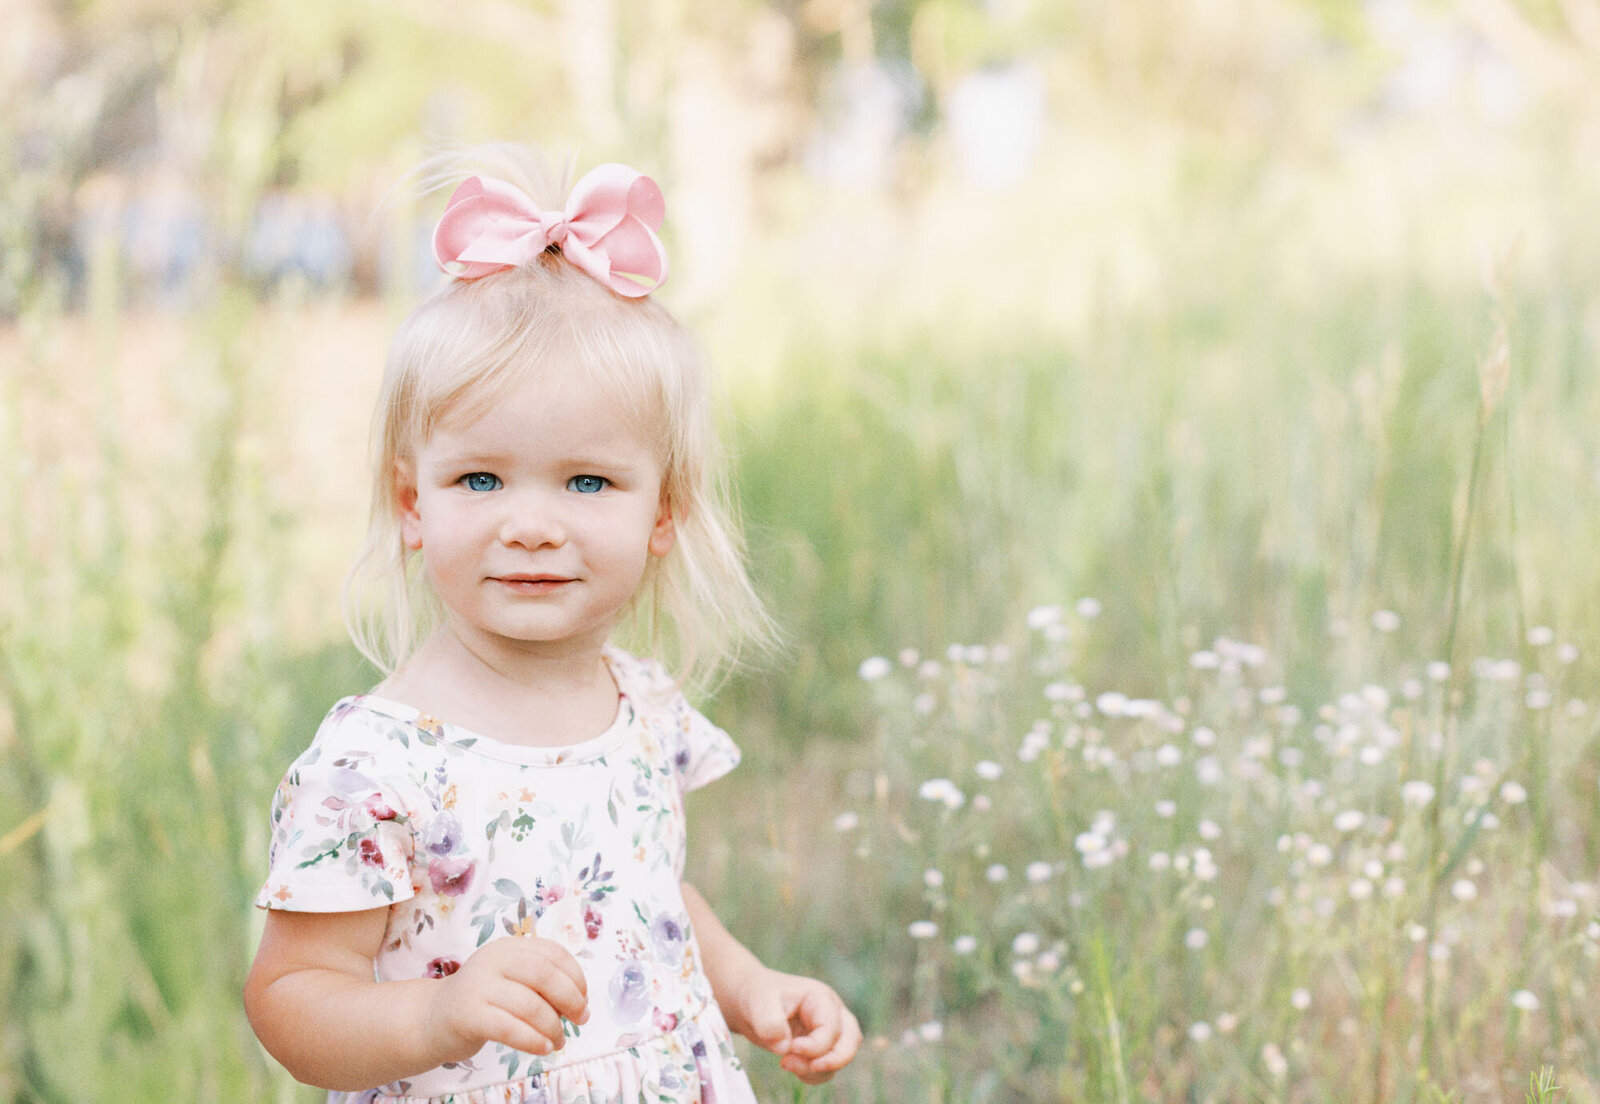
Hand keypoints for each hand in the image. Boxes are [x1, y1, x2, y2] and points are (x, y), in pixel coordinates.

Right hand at [425, 936, 589, 1061]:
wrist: (432, 1018)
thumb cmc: (483, 1000)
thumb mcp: (511, 980)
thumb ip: (541, 983)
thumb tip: (581, 1003)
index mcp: (509, 947)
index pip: (553, 953)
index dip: (576, 976)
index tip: (584, 997)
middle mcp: (493, 960)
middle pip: (545, 974)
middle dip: (571, 999)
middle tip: (580, 1018)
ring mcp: (478, 986)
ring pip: (530, 1004)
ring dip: (553, 1026)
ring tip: (559, 1041)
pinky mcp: (468, 1015)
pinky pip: (510, 1028)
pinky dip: (533, 1040)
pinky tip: (543, 1048)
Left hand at [722, 967, 861, 1083]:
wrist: (748, 1001)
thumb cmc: (757, 994)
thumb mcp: (759, 1002)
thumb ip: (770, 1022)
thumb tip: (784, 1048)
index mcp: (820, 998)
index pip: (831, 1028)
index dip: (815, 1046)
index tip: (791, 1049)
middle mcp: (830, 1013)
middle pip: (851, 1040)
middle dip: (835, 1060)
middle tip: (811, 1068)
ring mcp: (826, 1030)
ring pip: (840, 1056)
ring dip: (818, 1070)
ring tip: (786, 1063)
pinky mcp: (817, 1046)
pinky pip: (825, 1066)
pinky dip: (811, 1073)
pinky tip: (788, 1064)